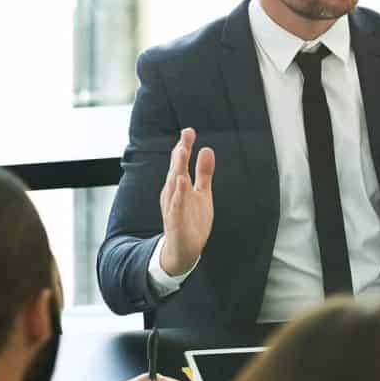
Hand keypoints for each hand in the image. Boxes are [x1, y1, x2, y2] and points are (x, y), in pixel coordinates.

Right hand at [158, 127, 215, 277]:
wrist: (184, 249)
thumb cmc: (192, 219)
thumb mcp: (202, 193)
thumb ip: (203, 172)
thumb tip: (207, 149)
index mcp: (179, 186)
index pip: (180, 163)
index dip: (184, 146)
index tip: (189, 131)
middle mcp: (173, 194)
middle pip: (176, 169)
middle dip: (180, 153)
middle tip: (186, 136)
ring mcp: (173, 207)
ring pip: (174, 185)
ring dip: (177, 168)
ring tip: (182, 151)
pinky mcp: (176, 221)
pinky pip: (176, 205)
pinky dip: (179, 194)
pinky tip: (182, 182)